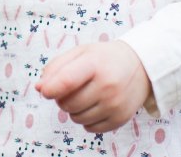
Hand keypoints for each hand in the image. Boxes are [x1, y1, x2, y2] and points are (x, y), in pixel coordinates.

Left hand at [36, 41, 151, 133]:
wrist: (141, 66)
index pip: (67, 81)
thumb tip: (40, 88)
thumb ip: (56, 67)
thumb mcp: (81, 52)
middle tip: (72, 88)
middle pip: (68, 104)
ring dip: (74, 109)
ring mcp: (115, 104)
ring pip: (76, 118)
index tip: (45, 91)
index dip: (50, 88)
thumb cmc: (104, 58)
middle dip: (62, 98)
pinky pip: (89, 128)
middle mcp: (107, 85)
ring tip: (86, 95)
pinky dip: (86, 119)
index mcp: (95, 64)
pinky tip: (95, 105)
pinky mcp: (120, 119)